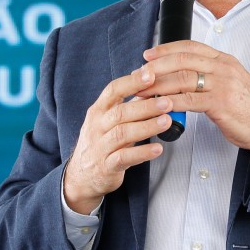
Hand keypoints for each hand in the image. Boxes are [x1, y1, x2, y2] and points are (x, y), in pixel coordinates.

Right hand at [62, 68, 168, 213]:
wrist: (81, 175)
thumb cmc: (101, 141)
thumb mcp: (109, 120)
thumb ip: (129, 104)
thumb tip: (152, 84)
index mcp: (98, 110)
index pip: (113, 90)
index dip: (132, 82)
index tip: (151, 74)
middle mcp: (97, 126)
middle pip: (121, 112)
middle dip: (146, 106)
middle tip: (168, 102)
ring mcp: (100, 146)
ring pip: (122, 134)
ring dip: (147, 127)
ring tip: (167, 121)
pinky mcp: (107, 166)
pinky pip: (124, 158)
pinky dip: (142, 153)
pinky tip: (158, 149)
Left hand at [136, 40, 249, 156]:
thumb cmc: (247, 108)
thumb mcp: (229, 82)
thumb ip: (208, 75)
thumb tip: (180, 75)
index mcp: (224, 60)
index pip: (190, 46)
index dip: (166, 49)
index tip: (149, 54)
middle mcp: (223, 68)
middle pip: (182, 59)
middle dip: (157, 65)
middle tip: (140, 72)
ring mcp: (223, 84)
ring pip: (182, 78)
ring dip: (159, 84)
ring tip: (143, 90)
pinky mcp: (220, 103)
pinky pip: (189, 100)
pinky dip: (170, 102)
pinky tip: (158, 105)